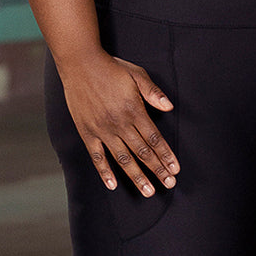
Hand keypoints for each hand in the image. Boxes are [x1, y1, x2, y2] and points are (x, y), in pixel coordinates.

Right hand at [61, 51, 178, 196]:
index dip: (166, 155)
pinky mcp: (87, 132)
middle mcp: (119, 124)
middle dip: (157, 170)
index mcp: (134, 110)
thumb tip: (170, 108)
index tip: (175, 169)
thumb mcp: (137, 74)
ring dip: (137, 176)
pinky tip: (113, 185)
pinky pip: (97, 156)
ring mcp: (102, 130)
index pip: (154, 139)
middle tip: (169, 184)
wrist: (80, 64)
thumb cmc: (111, 68)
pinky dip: (105, 172)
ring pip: (123, 158)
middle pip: (142, 152)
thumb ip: (153, 93)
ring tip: (148, 191)